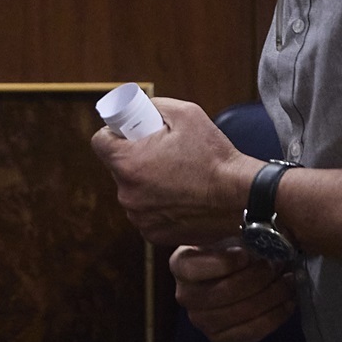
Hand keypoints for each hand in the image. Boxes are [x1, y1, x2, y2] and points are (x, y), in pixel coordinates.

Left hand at [90, 97, 258, 244]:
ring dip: (145, 183)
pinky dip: (157, 205)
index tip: (131, 133)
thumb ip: (154, 106)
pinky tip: (180, 197)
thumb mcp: (186, 114)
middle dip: (134, 158)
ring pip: (132, 191)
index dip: (114, 133)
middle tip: (163, 153)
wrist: (242, 197)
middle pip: (118, 167)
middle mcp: (127, 194)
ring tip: (177, 177)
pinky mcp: (153, 234)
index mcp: (128, 163)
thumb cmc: (215, 156)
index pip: (100, 142)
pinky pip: (146, 213)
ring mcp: (139, 218)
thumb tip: (140, 109)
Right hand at [172, 242, 298, 341]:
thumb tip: (256, 234)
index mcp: (181, 265)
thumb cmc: (235, 245)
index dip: (222, 263)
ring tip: (288, 281)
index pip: (192, 268)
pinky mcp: (220, 338)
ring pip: (236, 315)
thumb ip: (236, 231)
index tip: (246, 254)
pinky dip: (273, 318)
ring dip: (269, 298)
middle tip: (277, 264)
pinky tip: (288, 303)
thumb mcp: (231, 231)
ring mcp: (201, 320)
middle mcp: (185, 296)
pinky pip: (247, 335)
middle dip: (256, 279)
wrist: (240, 270)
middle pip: (221, 293)